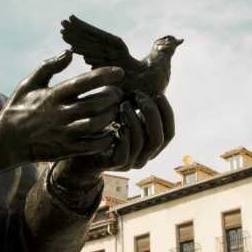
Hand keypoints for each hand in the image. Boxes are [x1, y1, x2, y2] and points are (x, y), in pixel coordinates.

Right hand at [0, 50, 123, 171]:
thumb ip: (49, 66)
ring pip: (96, 123)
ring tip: (116, 109)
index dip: (104, 75)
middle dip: (113, 96)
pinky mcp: (66, 149)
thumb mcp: (29, 84)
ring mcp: (64, 133)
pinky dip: (106, 138)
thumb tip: (69, 52)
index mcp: (53, 95)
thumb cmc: (18, 109)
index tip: (119, 72)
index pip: (83, 82)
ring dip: (111, 115)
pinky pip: (92, 145)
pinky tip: (111, 131)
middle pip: (95, 103)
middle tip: (119, 93)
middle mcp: (60, 114)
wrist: (5, 142)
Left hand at [52, 91, 174, 188]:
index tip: (158, 94)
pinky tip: (115, 121)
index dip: (167, 113)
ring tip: (124, 104)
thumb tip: (151, 85)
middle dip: (152, 114)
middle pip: (159, 138)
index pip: (169, 133)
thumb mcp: (125, 115)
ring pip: (142, 143)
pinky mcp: (115, 166)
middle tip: (140, 96)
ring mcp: (131, 164)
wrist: (81, 151)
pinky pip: (124, 153)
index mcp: (151, 146)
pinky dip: (122, 135)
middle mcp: (145, 157)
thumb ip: (139, 107)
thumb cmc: (104, 128)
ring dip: (134, 119)